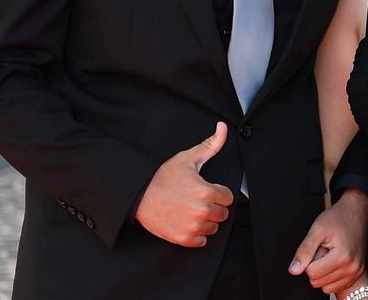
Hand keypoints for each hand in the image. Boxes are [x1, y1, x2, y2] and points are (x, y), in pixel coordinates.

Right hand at [135, 122, 233, 247]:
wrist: (139, 195)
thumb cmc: (163, 177)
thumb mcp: (188, 158)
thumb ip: (211, 145)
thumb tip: (223, 127)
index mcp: (206, 192)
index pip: (228, 198)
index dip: (218, 192)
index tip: (207, 189)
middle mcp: (202, 212)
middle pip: (223, 214)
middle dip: (214, 206)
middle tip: (198, 198)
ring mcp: (193, 227)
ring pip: (213, 227)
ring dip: (206, 220)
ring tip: (191, 209)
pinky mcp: (183, 238)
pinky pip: (201, 240)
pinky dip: (196, 233)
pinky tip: (187, 221)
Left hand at [289, 189, 367, 294]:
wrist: (357, 211)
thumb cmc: (338, 217)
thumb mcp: (317, 229)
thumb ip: (304, 250)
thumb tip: (294, 270)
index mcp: (342, 257)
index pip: (312, 273)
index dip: (309, 259)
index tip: (318, 246)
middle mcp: (352, 268)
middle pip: (318, 282)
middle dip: (317, 266)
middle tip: (325, 248)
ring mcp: (356, 272)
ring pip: (326, 287)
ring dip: (324, 272)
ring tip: (330, 253)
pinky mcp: (357, 274)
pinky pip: (336, 287)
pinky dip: (331, 277)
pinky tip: (335, 260)